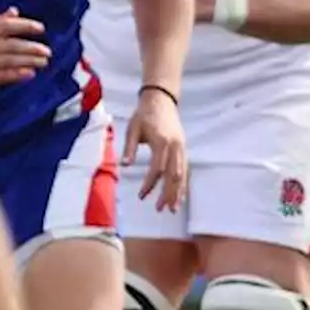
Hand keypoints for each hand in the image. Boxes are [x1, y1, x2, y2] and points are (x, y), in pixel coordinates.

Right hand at [0, 7, 49, 92]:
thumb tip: (14, 10)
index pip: (6, 26)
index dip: (24, 25)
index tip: (41, 28)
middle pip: (11, 45)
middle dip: (31, 48)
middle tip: (47, 51)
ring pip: (9, 61)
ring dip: (28, 61)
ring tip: (43, 62)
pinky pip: (1, 76)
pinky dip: (16, 74)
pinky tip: (30, 74)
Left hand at [123, 87, 186, 210]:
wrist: (161, 100)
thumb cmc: (144, 114)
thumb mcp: (132, 129)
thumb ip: (130, 148)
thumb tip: (124, 166)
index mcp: (162, 141)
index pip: (157, 168)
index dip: (150, 183)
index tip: (141, 196)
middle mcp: (175, 146)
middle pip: (173, 175)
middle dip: (167, 194)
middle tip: (159, 209)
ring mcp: (182, 148)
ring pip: (182, 174)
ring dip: (177, 192)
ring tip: (172, 209)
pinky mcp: (183, 149)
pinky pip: (185, 170)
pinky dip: (182, 184)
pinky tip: (179, 196)